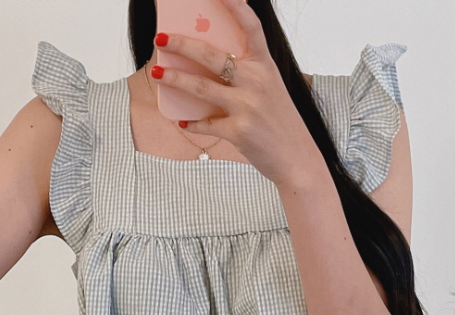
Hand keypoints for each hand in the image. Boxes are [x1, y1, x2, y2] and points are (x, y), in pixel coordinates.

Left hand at [150, 0, 323, 187]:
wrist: (297, 159)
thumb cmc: (279, 122)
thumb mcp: (269, 89)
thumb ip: (245, 75)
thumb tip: (204, 66)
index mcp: (266, 66)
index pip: (251, 26)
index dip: (235, 6)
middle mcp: (256, 82)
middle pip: (211, 56)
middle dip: (181, 45)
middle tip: (160, 38)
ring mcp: (247, 107)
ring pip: (201, 88)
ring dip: (175, 80)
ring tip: (157, 73)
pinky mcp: (238, 132)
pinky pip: (207, 123)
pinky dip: (193, 123)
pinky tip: (182, 120)